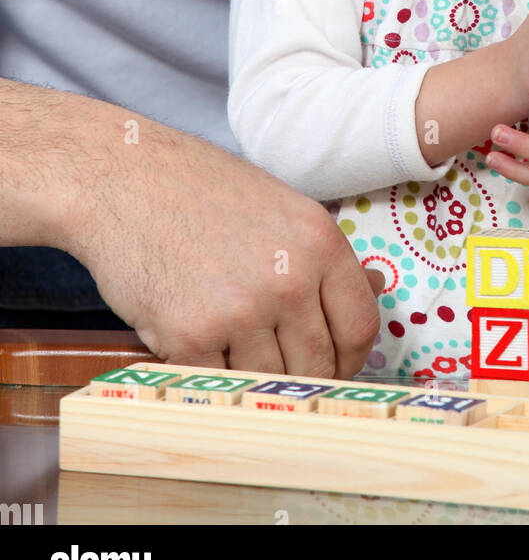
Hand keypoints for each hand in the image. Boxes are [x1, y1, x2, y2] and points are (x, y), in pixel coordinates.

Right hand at [59, 103, 383, 378]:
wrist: (123, 178)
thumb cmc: (199, 190)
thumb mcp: (281, 207)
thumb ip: (322, 256)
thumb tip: (374, 290)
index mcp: (320, 241)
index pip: (360, 326)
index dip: (350, 358)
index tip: (333, 366)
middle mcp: (290, 278)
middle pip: (318, 364)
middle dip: (299, 376)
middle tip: (275, 367)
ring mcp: (242, 310)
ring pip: (268, 381)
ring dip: (249, 373)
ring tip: (224, 339)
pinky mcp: (191, 336)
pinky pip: (216, 381)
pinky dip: (205, 370)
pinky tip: (191, 335)